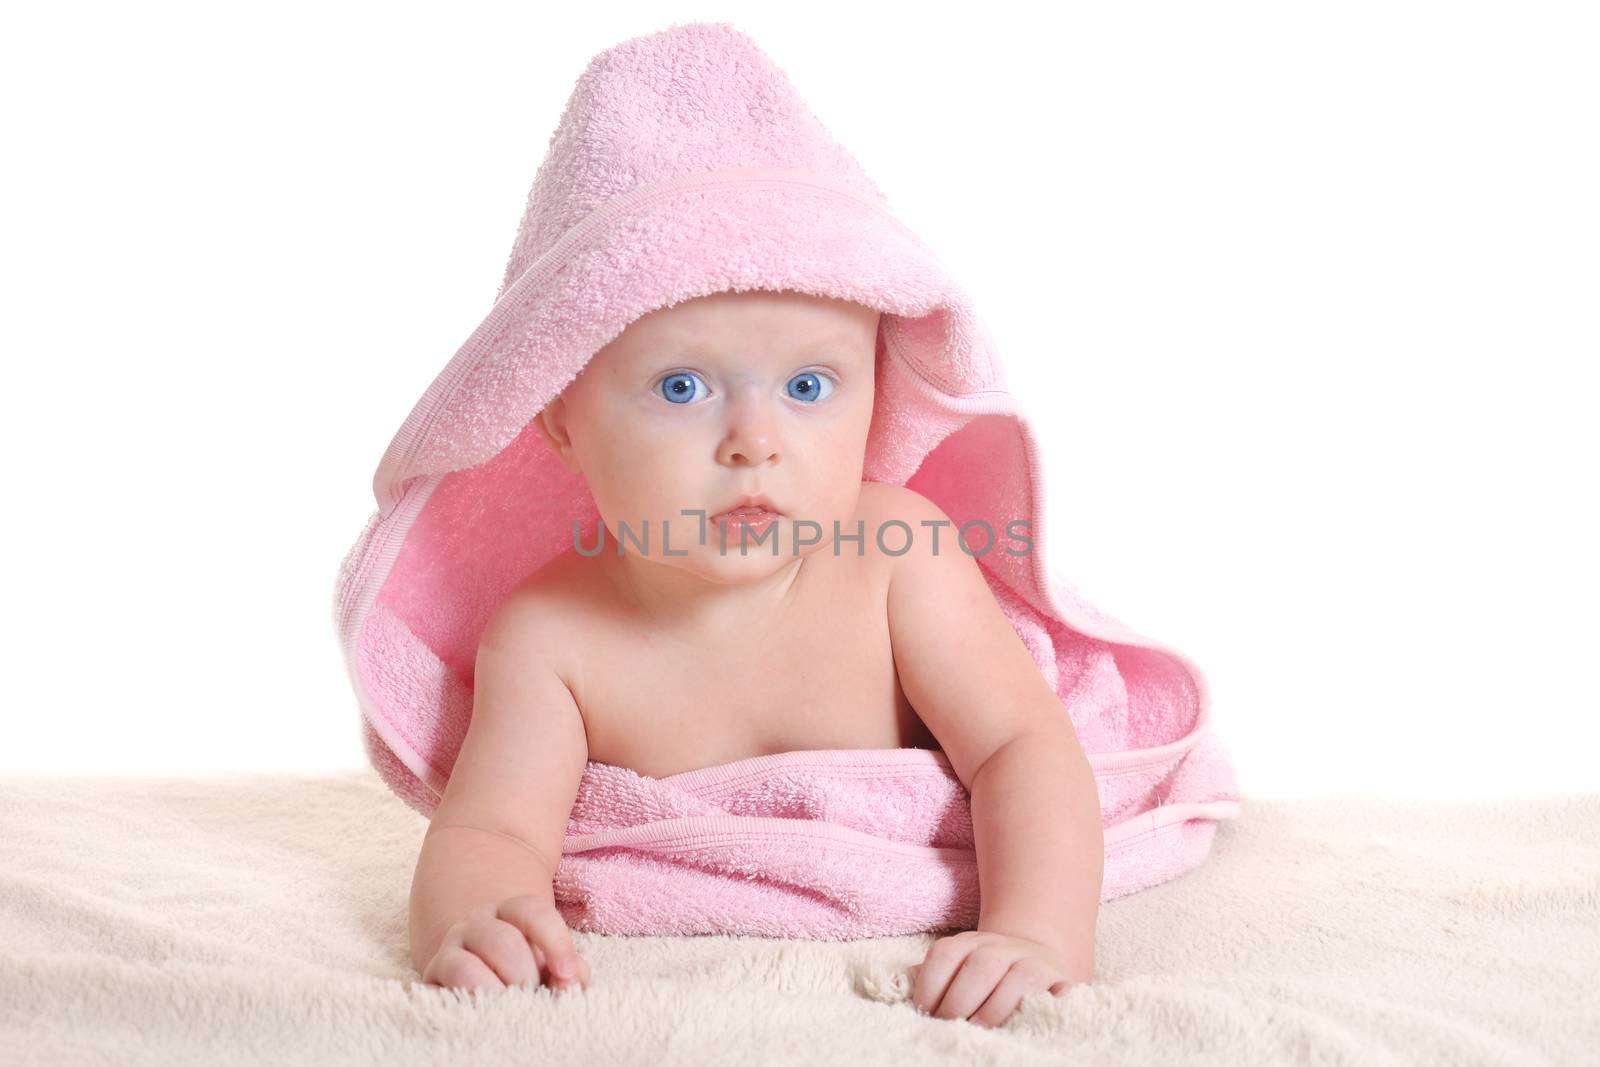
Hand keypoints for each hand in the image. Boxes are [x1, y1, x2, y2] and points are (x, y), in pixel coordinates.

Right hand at [421, 894, 590, 993]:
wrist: (480, 972)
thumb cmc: (524, 969)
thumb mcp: (550, 964)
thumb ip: (569, 970)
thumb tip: (568, 981)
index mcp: (510, 911)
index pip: (532, 911)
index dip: (554, 940)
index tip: (565, 972)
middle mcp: (476, 923)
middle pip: (504, 942)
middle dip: (525, 977)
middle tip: (532, 997)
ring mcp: (450, 947)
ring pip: (468, 967)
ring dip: (496, 993)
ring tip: (511, 1009)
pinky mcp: (432, 976)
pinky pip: (443, 990)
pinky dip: (469, 1002)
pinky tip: (487, 1012)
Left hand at [908, 929, 1088, 1028]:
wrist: (1040, 956)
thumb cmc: (986, 976)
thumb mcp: (956, 969)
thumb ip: (928, 978)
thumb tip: (892, 986)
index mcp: (970, 942)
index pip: (945, 955)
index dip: (930, 986)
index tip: (924, 1014)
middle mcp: (1003, 947)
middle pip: (980, 966)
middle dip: (960, 1002)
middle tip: (950, 1029)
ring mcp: (1036, 963)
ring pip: (1017, 980)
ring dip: (994, 1012)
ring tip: (978, 1033)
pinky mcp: (1064, 982)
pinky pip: (1057, 994)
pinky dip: (1041, 1010)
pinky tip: (1022, 1028)